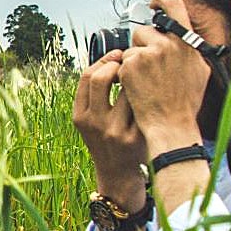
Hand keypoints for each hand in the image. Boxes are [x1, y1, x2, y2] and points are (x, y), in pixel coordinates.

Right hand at [72, 49, 147, 205]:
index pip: (87, 77)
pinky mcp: (134, 136)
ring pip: (126, 89)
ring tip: (140, 78)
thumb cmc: (107, 140)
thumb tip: (112, 58)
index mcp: (80, 116)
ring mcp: (114, 130)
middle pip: (100, 78)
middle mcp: (94, 123)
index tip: (116, 56)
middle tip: (128, 63)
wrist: (118, 174)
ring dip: (134, 79)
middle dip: (116, 64)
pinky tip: (150, 93)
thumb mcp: (90, 122)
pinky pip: (141, 105)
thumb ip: (94, 96)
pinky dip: (146, 95)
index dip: (103, 61)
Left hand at [117, 0, 210, 155]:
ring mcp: (146, 55)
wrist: (170, 124)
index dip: (161, 0)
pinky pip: (122, 62)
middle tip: (149, 67)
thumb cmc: (185, 101)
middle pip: (143, 31)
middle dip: (141, 45)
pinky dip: (125, 73)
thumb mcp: (198, 70)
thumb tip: (182, 33)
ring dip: (133, 61)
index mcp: (185, 43)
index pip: (173, 4)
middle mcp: (166, 44)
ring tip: (146, 82)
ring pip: (130, 48)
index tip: (154, 3)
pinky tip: (137, 88)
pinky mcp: (129, 66)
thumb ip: (189, 48)